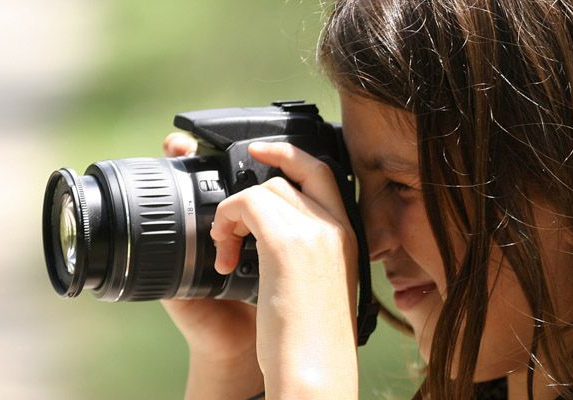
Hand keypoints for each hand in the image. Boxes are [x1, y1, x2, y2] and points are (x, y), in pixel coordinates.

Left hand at [162, 132, 359, 398]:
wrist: (316, 370)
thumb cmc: (315, 341)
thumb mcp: (322, 286)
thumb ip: (310, 255)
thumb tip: (276, 242)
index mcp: (348, 235)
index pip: (323, 171)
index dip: (288, 152)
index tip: (260, 152)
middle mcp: (336, 226)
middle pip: (287, 176)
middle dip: (248, 185)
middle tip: (226, 218)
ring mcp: (315, 231)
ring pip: (262, 188)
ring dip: (232, 213)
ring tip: (226, 252)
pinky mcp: (287, 243)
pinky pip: (245, 204)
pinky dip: (225, 223)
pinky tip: (224, 257)